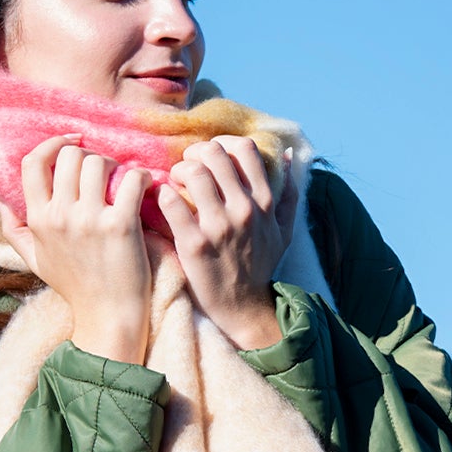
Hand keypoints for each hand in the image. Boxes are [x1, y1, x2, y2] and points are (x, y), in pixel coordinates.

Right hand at [0, 134, 152, 364]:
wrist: (107, 316)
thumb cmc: (74, 287)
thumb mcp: (35, 260)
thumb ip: (14, 229)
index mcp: (38, 220)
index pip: (33, 163)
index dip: (52, 144)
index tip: (72, 142)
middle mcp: (60, 216)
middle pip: (70, 156)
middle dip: (90, 155)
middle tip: (104, 171)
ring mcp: (90, 220)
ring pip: (99, 162)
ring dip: (116, 165)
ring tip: (123, 181)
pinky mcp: (120, 225)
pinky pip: (131, 179)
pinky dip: (141, 177)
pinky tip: (145, 187)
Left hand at [156, 136, 299, 348]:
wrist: (244, 307)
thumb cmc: (261, 266)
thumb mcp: (284, 230)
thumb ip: (288, 192)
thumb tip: (287, 154)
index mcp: (264, 202)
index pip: (244, 149)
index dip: (222, 143)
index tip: (210, 157)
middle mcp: (244, 209)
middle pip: (213, 154)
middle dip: (194, 154)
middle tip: (187, 167)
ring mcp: (219, 226)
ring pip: (193, 173)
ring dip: (178, 171)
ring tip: (175, 183)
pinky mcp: (194, 244)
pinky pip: (172, 202)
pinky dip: (163, 194)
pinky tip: (164, 201)